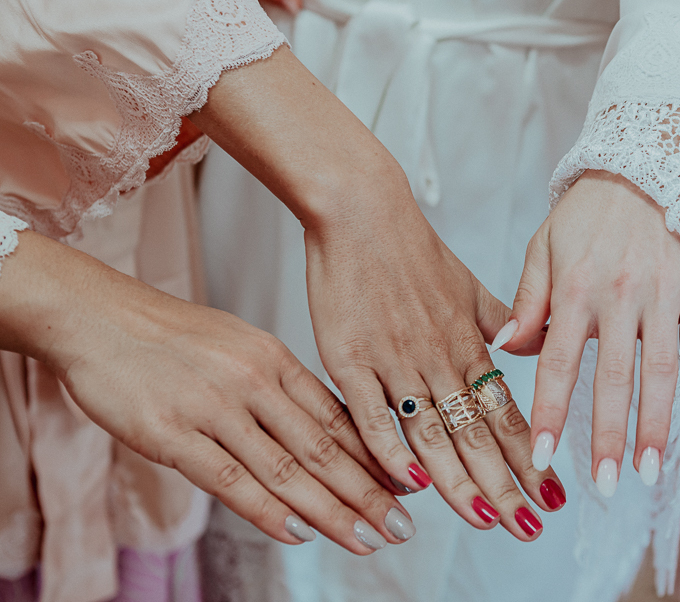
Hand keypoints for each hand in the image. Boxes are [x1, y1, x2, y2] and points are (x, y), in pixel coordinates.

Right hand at [3, 232, 411, 554]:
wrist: (98, 317)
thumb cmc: (171, 337)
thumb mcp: (240, 346)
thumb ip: (279, 387)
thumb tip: (322, 428)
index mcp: (275, 360)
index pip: (337, 417)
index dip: (375, 456)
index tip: (407, 486)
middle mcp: (254, 382)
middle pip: (324, 447)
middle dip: (369, 492)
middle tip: (403, 525)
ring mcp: (214, 407)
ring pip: (287, 469)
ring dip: (332, 510)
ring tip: (367, 538)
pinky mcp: (172, 433)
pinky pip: (230, 479)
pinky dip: (269, 510)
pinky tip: (300, 533)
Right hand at [305, 188, 564, 540]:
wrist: (362, 210)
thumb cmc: (413, 250)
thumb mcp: (469, 286)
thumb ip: (500, 323)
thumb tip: (525, 350)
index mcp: (470, 345)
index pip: (508, 413)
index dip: (532, 456)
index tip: (555, 495)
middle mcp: (440, 358)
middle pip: (478, 434)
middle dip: (508, 486)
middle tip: (531, 527)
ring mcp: (396, 360)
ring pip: (433, 432)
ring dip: (461, 482)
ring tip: (487, 520)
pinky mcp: (349, 358)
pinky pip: (371, 412)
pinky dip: (390, 448)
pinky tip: (409, 483)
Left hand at [506, 171, 679, 492]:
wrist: (647, 158)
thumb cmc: (588, 209)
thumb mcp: (544, 246)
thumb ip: (528, 300)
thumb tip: (507, 352)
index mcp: (577, 287)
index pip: (560, 364)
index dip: (552, 415)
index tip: (544, 459)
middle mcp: (622, 294)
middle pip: (615, 378)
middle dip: (610, 437)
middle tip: (607, 484)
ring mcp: (665, 291)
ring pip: (662, 369)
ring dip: (656, 424)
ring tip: (649, 469)